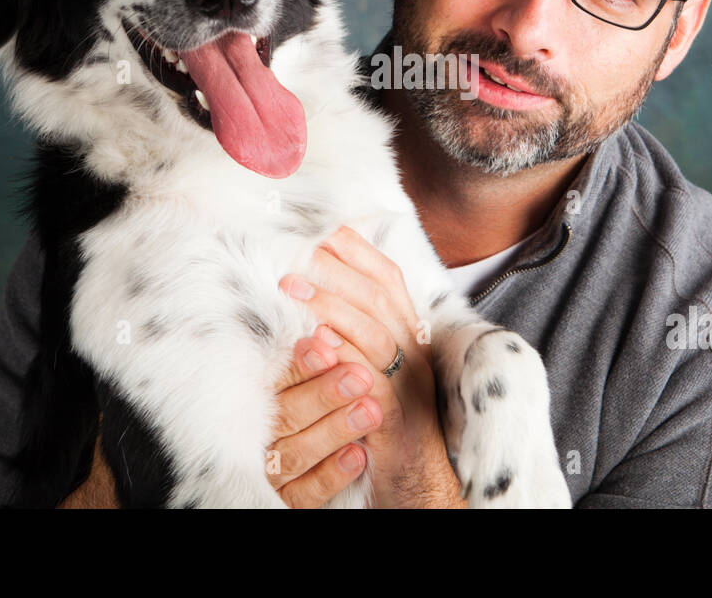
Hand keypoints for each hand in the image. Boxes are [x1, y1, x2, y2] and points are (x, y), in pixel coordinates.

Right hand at [263, 325, 378, 506]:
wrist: (315, 473)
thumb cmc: (307, 413)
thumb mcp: (302, 384)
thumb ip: (316, 355)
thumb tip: (331, 318)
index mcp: (261, 401)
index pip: (276, 380)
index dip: (300, 364)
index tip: (326, 345)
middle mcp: (259, 437)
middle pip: (287, 415)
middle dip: (323, 394)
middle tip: (360, 376)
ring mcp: (272, 472)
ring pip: (296, 454)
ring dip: (334, 430)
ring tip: (371, 410)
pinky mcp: (287, 501)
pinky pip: (305, 493)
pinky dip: (331, 475)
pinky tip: (358, 456)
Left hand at [276, 225, 466, 507]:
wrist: (419, 480)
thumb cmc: (391, 421)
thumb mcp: (378, 369)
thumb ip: (361, 333)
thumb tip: (325, 298)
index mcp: (410, 336)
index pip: (391, 281)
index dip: (362, 253)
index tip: (330, 231)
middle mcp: (413, 352)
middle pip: (380, 297)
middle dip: (338, 269)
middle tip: (300, 253)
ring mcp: (406, 384)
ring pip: (373, 331)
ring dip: (330, 304)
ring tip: (292, 286)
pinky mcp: (395, 417)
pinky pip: (370, 380)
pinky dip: (342, 357)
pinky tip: (315, 341)